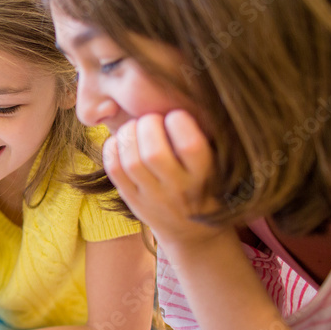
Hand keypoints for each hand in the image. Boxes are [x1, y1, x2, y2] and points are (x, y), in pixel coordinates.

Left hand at [105, 111, 227, 248]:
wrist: (194, 233)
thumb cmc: (207, 185)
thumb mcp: (218, 164)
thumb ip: (205, 137)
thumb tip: (185, 96)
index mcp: (205, 176)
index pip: (190, 146)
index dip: (179, 122)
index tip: (175, 115)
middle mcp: (179, 189)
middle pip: (154, 153)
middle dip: (148, 126)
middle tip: (150, 119)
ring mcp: (153, 197)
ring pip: (131, 161)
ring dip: (128, 135)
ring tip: (135, 127)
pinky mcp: (133, 200)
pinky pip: (115, 171)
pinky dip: (112, 149)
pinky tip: (121, 141)